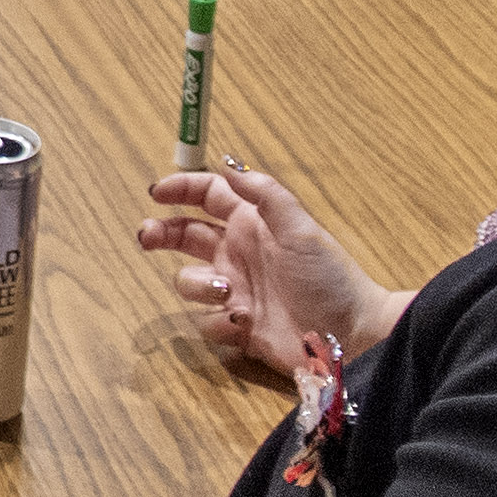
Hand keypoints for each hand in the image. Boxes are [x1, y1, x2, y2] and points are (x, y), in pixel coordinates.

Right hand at [139, 166, 402, 393]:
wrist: (349, 333)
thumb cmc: (328, 277)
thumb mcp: (300, 228)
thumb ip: (265, 194)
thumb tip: (228, 163)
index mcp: (252, 223)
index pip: (208, 196)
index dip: (180, 189)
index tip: (155, 193)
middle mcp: (238, 253)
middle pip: (186, 235)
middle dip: (163, 234)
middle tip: (147, 238)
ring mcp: (236, 290)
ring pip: (189, 282)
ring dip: (200, 286)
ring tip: (230, 294)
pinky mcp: (237, 327)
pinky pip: (206, 322)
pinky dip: (218, 322)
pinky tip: (243, 323)